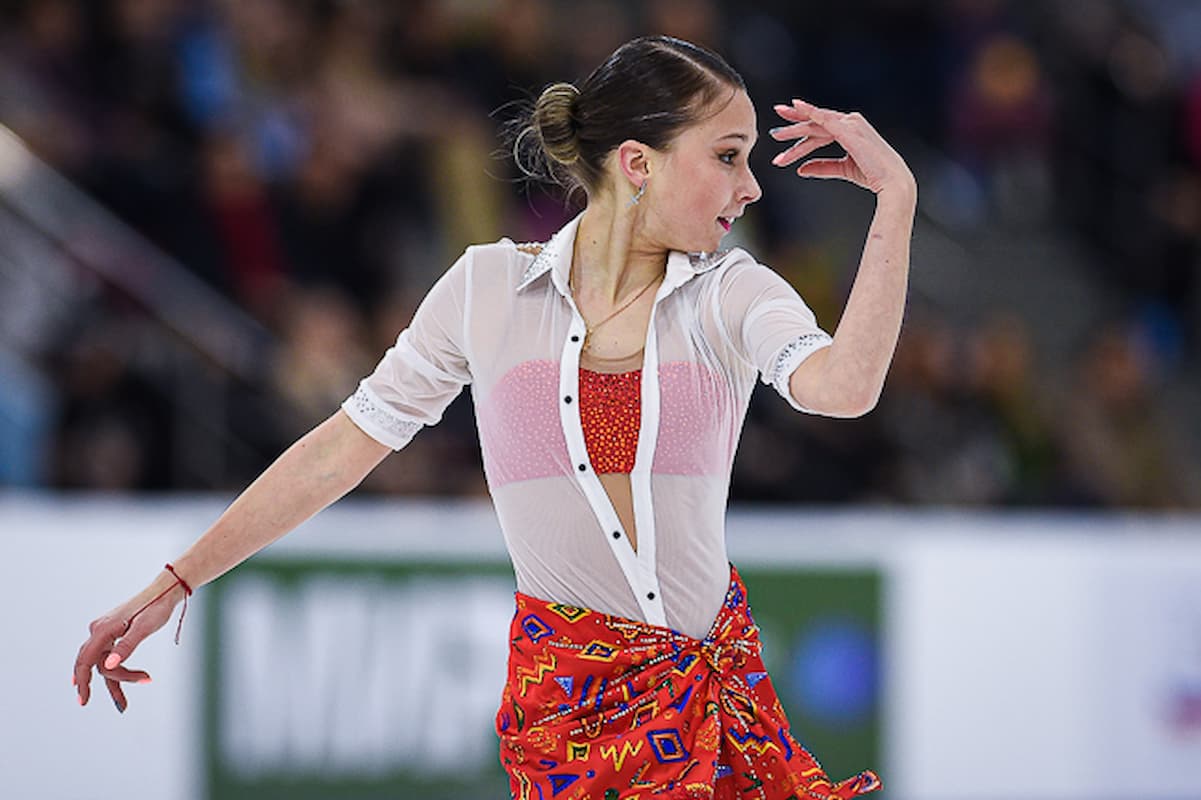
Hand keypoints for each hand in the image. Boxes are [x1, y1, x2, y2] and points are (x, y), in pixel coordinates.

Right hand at [73, 587, 178, 711]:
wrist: (165, 591)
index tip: (83, 700)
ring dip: (117, 680)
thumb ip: (125, 647)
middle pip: (97, 664)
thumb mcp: (144, 628)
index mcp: (102, 629)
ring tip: (124, 704)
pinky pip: (109, 657)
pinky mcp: (113, 634)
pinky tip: (118, 686)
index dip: (83, 682)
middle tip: (121, 705)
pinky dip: (117, 671)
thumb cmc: (156, 607)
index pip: (85, 660)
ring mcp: (105, 632)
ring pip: (104, 663)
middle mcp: (99, 630)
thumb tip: (107, 665)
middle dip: (110, 683)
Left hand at [769, 99, 915, 196]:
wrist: (891, 181)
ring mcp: (851, 124)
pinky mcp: (849, 130)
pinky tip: (798, 107)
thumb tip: (801, 169)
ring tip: (775, 136)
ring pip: (816, 124)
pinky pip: (826, 119)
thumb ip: (822, 166)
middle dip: (794, 122)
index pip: (821, 125)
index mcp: (850, 129)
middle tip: (775, 123)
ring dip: (794, 129)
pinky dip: (812, 112)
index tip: (783, 127)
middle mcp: (850, 122)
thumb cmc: (872, 174)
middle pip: (816, 122)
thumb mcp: (842, 169)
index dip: (801, 125)